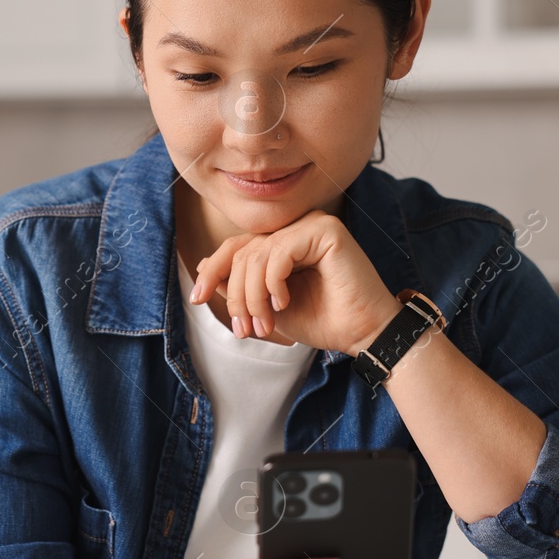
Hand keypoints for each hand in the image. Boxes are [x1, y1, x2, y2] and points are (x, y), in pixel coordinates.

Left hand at [188, 211, 400, 354]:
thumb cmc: (323, 320)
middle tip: (245, 328)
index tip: (196, 298)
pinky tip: (284, 302)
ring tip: (265, 324)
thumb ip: (239, 285)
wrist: (362, 334)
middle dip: (235, 294)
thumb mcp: (267, 306)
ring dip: (253, 296)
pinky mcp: (325, 229)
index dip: (213, 271)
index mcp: (283, 242)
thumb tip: (201, 265)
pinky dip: (273, 282)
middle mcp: (296, 228)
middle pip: (242, 251)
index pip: (236, 247)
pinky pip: (279, 251)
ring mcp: (311, 224)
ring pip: (257, 254)